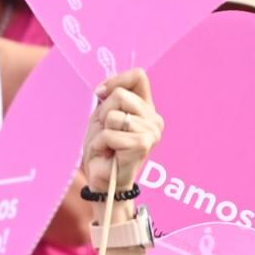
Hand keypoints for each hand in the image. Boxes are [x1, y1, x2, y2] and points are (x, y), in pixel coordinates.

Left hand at [82, 69, 162, 193]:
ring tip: (107, 145)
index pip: (138, 76)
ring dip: (102, 132)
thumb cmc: (102, 148)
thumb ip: (109, 98)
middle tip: (105, 132)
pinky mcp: (143, 144)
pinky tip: (107, 153)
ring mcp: (152, 131)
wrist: (102, 178)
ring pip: (114, 116)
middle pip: (121, 95)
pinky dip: (101, 144)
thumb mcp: (102, 117)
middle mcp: (153, 118)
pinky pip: (110, 134)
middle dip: (103, 113)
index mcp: (146, 107)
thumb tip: (103, 89)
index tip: (100, 94)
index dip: (115, 81)